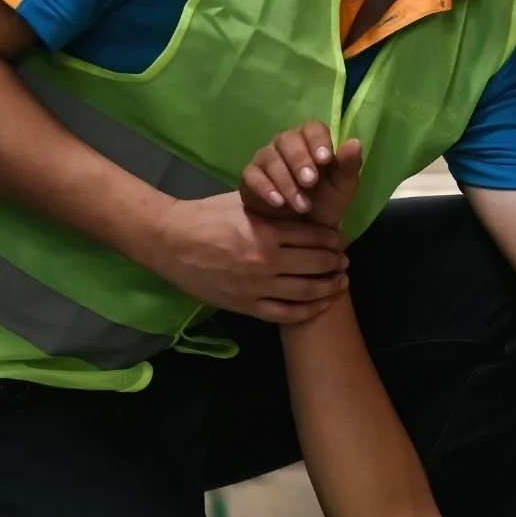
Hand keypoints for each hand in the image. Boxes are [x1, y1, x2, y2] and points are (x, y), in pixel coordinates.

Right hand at [146, 191, 347, 323]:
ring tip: (340, 282)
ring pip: (306, 291)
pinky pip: (285, 314)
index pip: (314, 236)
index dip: (333, 238)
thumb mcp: (243, 203)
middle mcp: (266, 261)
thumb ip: (273, 208)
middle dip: (336, 262)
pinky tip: (319, 305)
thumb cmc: (206, 216)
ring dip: (329, 287)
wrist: (171, 242)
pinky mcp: (245, 306)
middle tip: (344, 261)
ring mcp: (256, 287)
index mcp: (266, 231)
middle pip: (316, 263)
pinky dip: (307, 311)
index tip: (339, 240)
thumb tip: (302, 207)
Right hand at [240, 121, 362, 229]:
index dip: (317, 140)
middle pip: (287, 139)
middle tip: (310, 182)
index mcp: (311, 142)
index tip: (326, 159)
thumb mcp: (342, 188)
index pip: (312, 128)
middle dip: (299, 160)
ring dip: (286, 180)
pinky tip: (278, 202)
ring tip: (301, 204)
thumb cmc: (324, 204)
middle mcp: (286, 145)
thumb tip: (355, 143)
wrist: (303, 233)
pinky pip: (252, 175)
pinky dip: (265, 188)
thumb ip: (348, 166)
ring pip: (270, 157)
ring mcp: (266, 159)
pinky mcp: (251, 177)